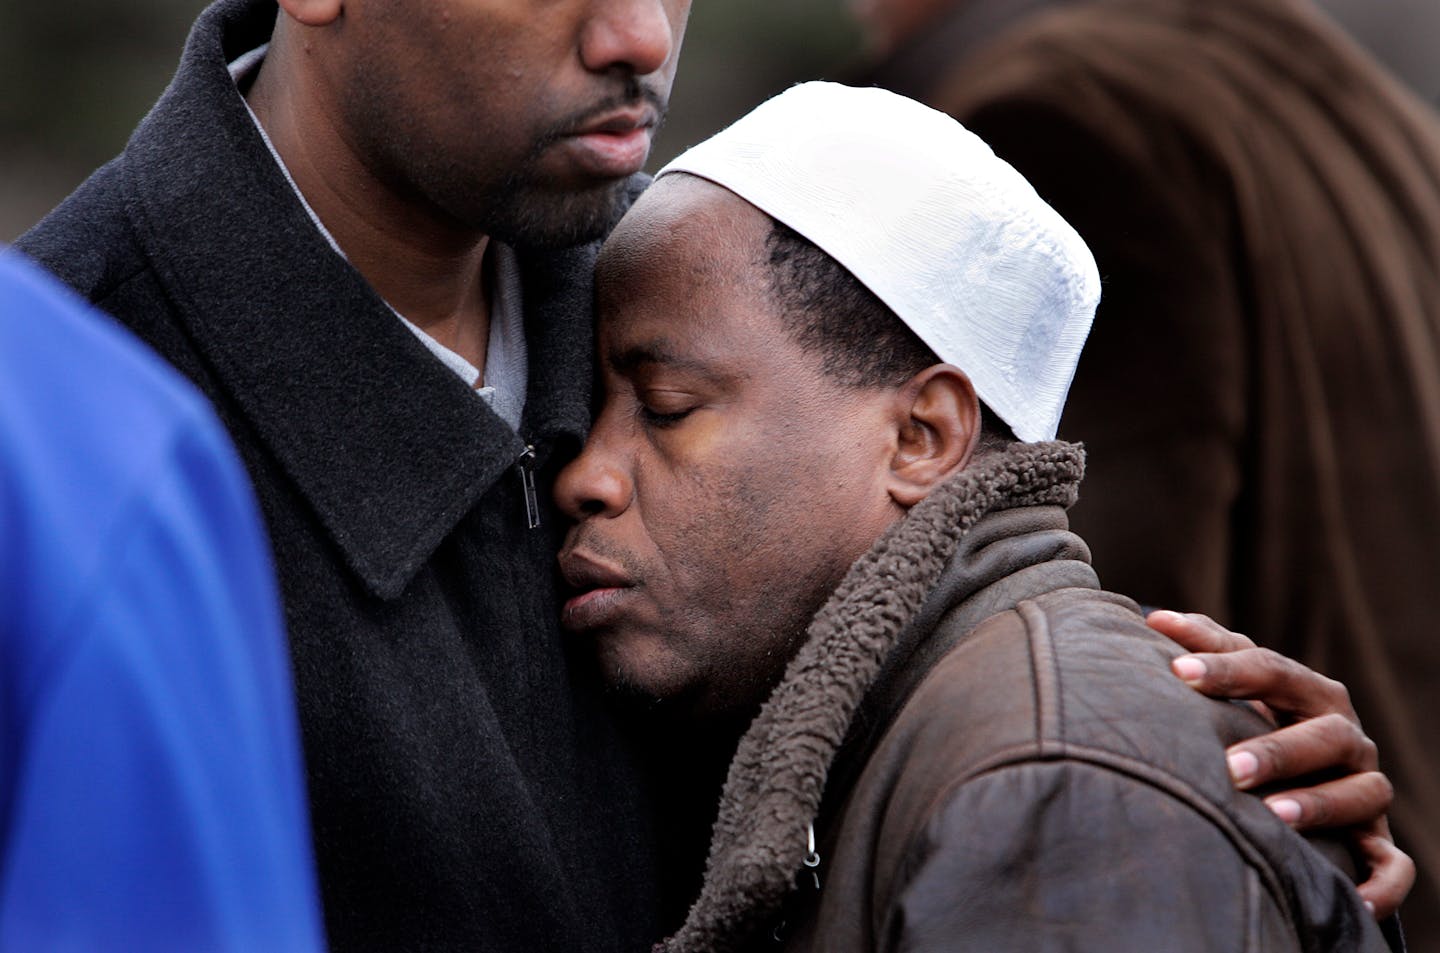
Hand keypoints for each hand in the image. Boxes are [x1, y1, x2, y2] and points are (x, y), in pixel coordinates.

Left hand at [1147, 609, 1414, 917]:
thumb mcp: (1240, 689)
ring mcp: (1365, 786)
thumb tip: (1153, 617)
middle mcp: (1345, 736)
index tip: (1178, 672)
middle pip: (1325, 733)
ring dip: (1320, 805)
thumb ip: (1207, 651)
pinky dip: (1383, 883)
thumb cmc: (1258, 725)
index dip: (1227, 669)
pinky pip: (1395, 865)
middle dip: (1278, 749)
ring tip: (1273, 816)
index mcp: (1308, 693)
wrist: (1301, 786)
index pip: (1271, 670)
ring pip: (1362, 793)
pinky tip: (1355, 900)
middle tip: (1230, 766)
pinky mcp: (1378, 840)